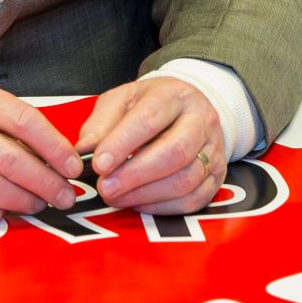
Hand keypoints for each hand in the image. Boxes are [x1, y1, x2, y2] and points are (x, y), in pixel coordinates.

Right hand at [0, 80, 81, 226]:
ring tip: (39, 204)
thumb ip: (10, 123)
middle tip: (65, 195)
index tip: (73, 166)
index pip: (24, 121)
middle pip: (10, 160)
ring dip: (23, 201)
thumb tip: (58, 157)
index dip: (55, 148)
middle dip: (46, 182)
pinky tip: (4, 212)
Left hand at [75, 76, 222, 213]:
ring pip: (186, 179)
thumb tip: (84, 151)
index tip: (98, 164)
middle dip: (136, 175)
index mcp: (174, 95)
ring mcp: (213, 150)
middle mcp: (200, 121)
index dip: (122, 144)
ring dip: (147, 194)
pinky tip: (138, 203)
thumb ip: (101, 123)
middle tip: (106, 188)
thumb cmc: (151, 104)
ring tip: (117, 197)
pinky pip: (194, 200)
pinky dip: (162, 207)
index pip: (150, 118)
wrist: (190, 108)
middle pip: (175, 152)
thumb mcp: (122, 100)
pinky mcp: (217, 176)